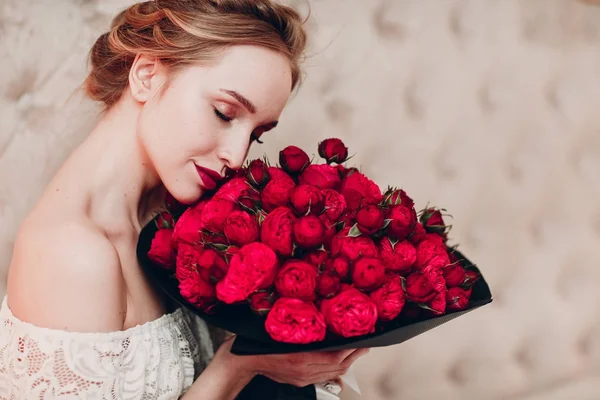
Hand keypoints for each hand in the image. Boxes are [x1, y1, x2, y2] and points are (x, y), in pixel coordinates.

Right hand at [216, 336, 368, 387]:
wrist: (242, 362)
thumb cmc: (256, 342)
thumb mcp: (277, 329)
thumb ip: (297, 325)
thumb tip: (315, 314)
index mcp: (299, 357)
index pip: (333, 357)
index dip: (349, 350)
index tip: (360, 340)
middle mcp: (302, 371)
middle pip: (336, 367)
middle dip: (353, 356)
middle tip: (366, 346)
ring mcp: (301, 378)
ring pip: (332, 374)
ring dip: (347, 364)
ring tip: (357, 353)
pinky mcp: (298, 381)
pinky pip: (322, 377)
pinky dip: (334, 370)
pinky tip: (340, 362)